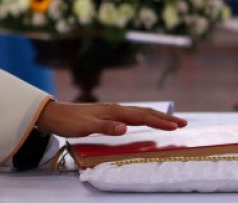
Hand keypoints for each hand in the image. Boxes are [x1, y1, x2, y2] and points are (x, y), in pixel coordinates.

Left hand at [35, 101, 186, 136]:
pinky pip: (132, 115)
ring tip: (171, 121)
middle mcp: (115, 108)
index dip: (159, 122)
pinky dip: (144, 117)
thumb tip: (125, 128)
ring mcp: (111, 110)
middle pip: (145, 112)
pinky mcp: (107, 114)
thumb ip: (105, 128)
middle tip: (184, 123)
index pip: (141, 117)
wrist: (53, 114)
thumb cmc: (69, 122)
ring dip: (156, 117)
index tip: (177, 126)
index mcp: (113, 111)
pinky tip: (145, 120)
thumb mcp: (85, 127)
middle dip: (164, 118)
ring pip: (139, 112)